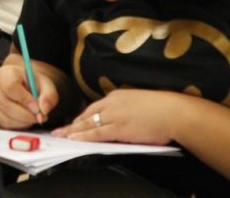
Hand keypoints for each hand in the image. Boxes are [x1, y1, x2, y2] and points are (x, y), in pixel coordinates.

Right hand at [0, 61, 59, 128]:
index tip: (37, 107)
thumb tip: (43, 110)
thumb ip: (48, 96)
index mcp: (5, 73)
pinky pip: (3, 124)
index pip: (10, 87)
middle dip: (25, 114)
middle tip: (39, 116)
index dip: (24, 99)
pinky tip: (25, 120)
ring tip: (33, 117)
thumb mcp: (46, 85)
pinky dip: (18, 126)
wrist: (25, 86)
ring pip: (4, 117)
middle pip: (5, 104)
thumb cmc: (33, 84)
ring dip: (23, 122)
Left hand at [52, 89, 180, 144]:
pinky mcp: (119, 128)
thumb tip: (121, 117)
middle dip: (72, 123)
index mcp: (116, 96)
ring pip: (88, 124)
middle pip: (86, 115)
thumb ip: (125, 108)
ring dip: (73, 130)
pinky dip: (84, 136)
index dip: (82, 116)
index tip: (73, 122)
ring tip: (60, 136)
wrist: (174, 112)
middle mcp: (111, 103)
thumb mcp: (138, 102)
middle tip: (59, 129)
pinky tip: (74, 138)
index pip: (94, 107)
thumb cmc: (162, 109)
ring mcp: (114, 115)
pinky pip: (97, 133)